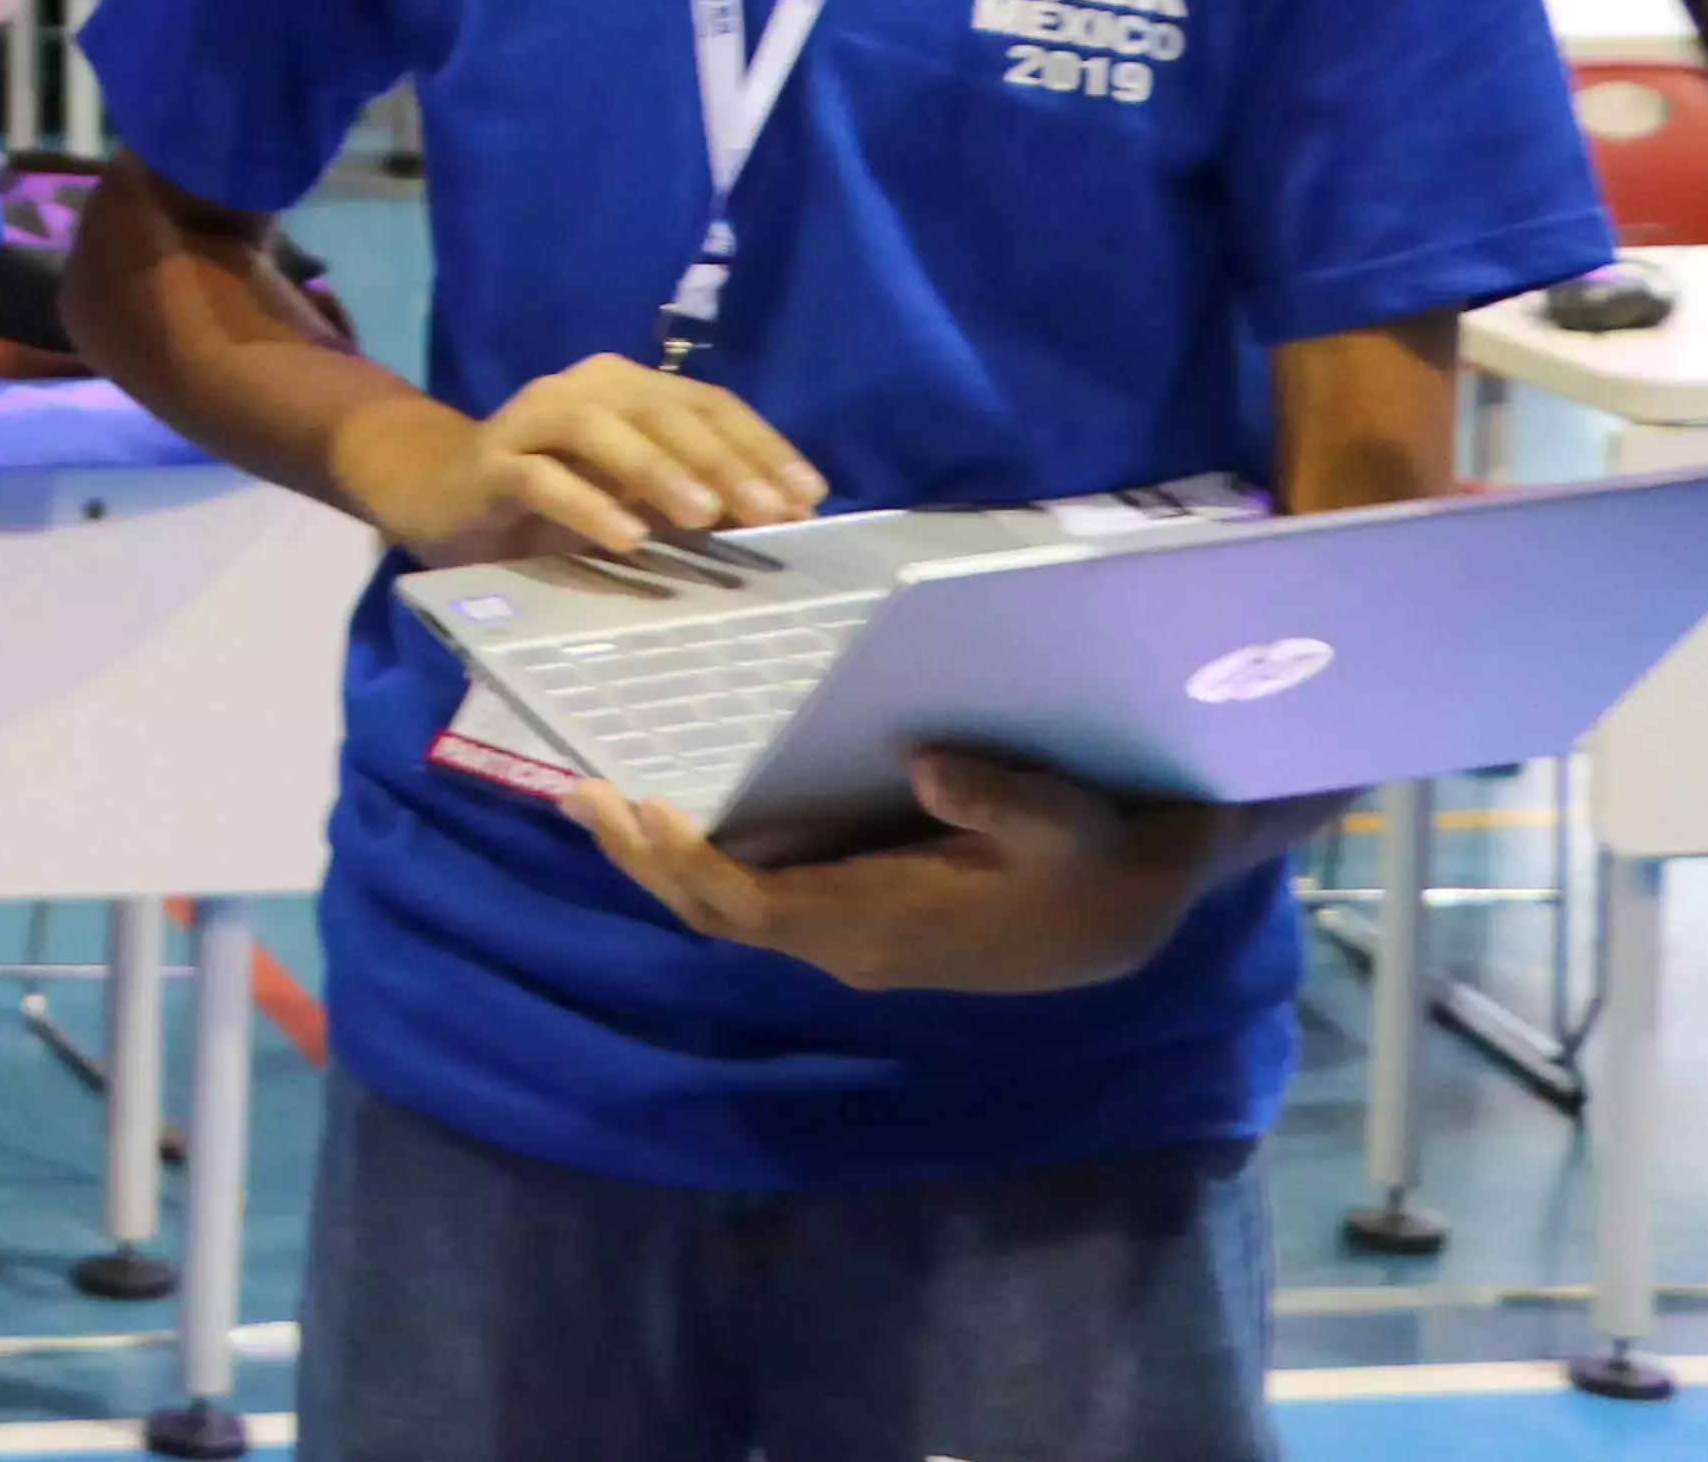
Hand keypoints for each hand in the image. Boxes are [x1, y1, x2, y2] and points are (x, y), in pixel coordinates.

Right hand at [341, 356, 823, 567]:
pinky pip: (541, 477)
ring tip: (705, 517)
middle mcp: (584, 388)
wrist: (438, 492)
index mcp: (628, 387)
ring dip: (658, 470)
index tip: (808, 497)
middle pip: (663, 411)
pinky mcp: (490, 462)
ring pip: (601, 429)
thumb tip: (780, 519)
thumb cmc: (555, 498)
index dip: (761, 445)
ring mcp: (532, 420)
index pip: (708, 404)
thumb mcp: (634, 497)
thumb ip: (694, 498)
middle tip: (770, 512)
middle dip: (723, 461)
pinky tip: (626, 540)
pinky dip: (587, 504)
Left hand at [566, 747, 1339, 995]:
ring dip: (659, 857)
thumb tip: (928, 765)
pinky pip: (758, 891)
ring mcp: (847, 933)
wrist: (1133, 909)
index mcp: (883, 927)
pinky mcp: (855, 912)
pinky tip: (671, 801)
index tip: (641, 805)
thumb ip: (1007, 798)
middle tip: (575, 787)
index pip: (756, 909)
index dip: (691, 866)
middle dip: (643, 857)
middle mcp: (848, 942)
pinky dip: (703, 853)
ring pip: (727, 906)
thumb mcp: (1073, 822)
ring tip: (592, 790)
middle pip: (716, 911)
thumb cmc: (1099, 861)